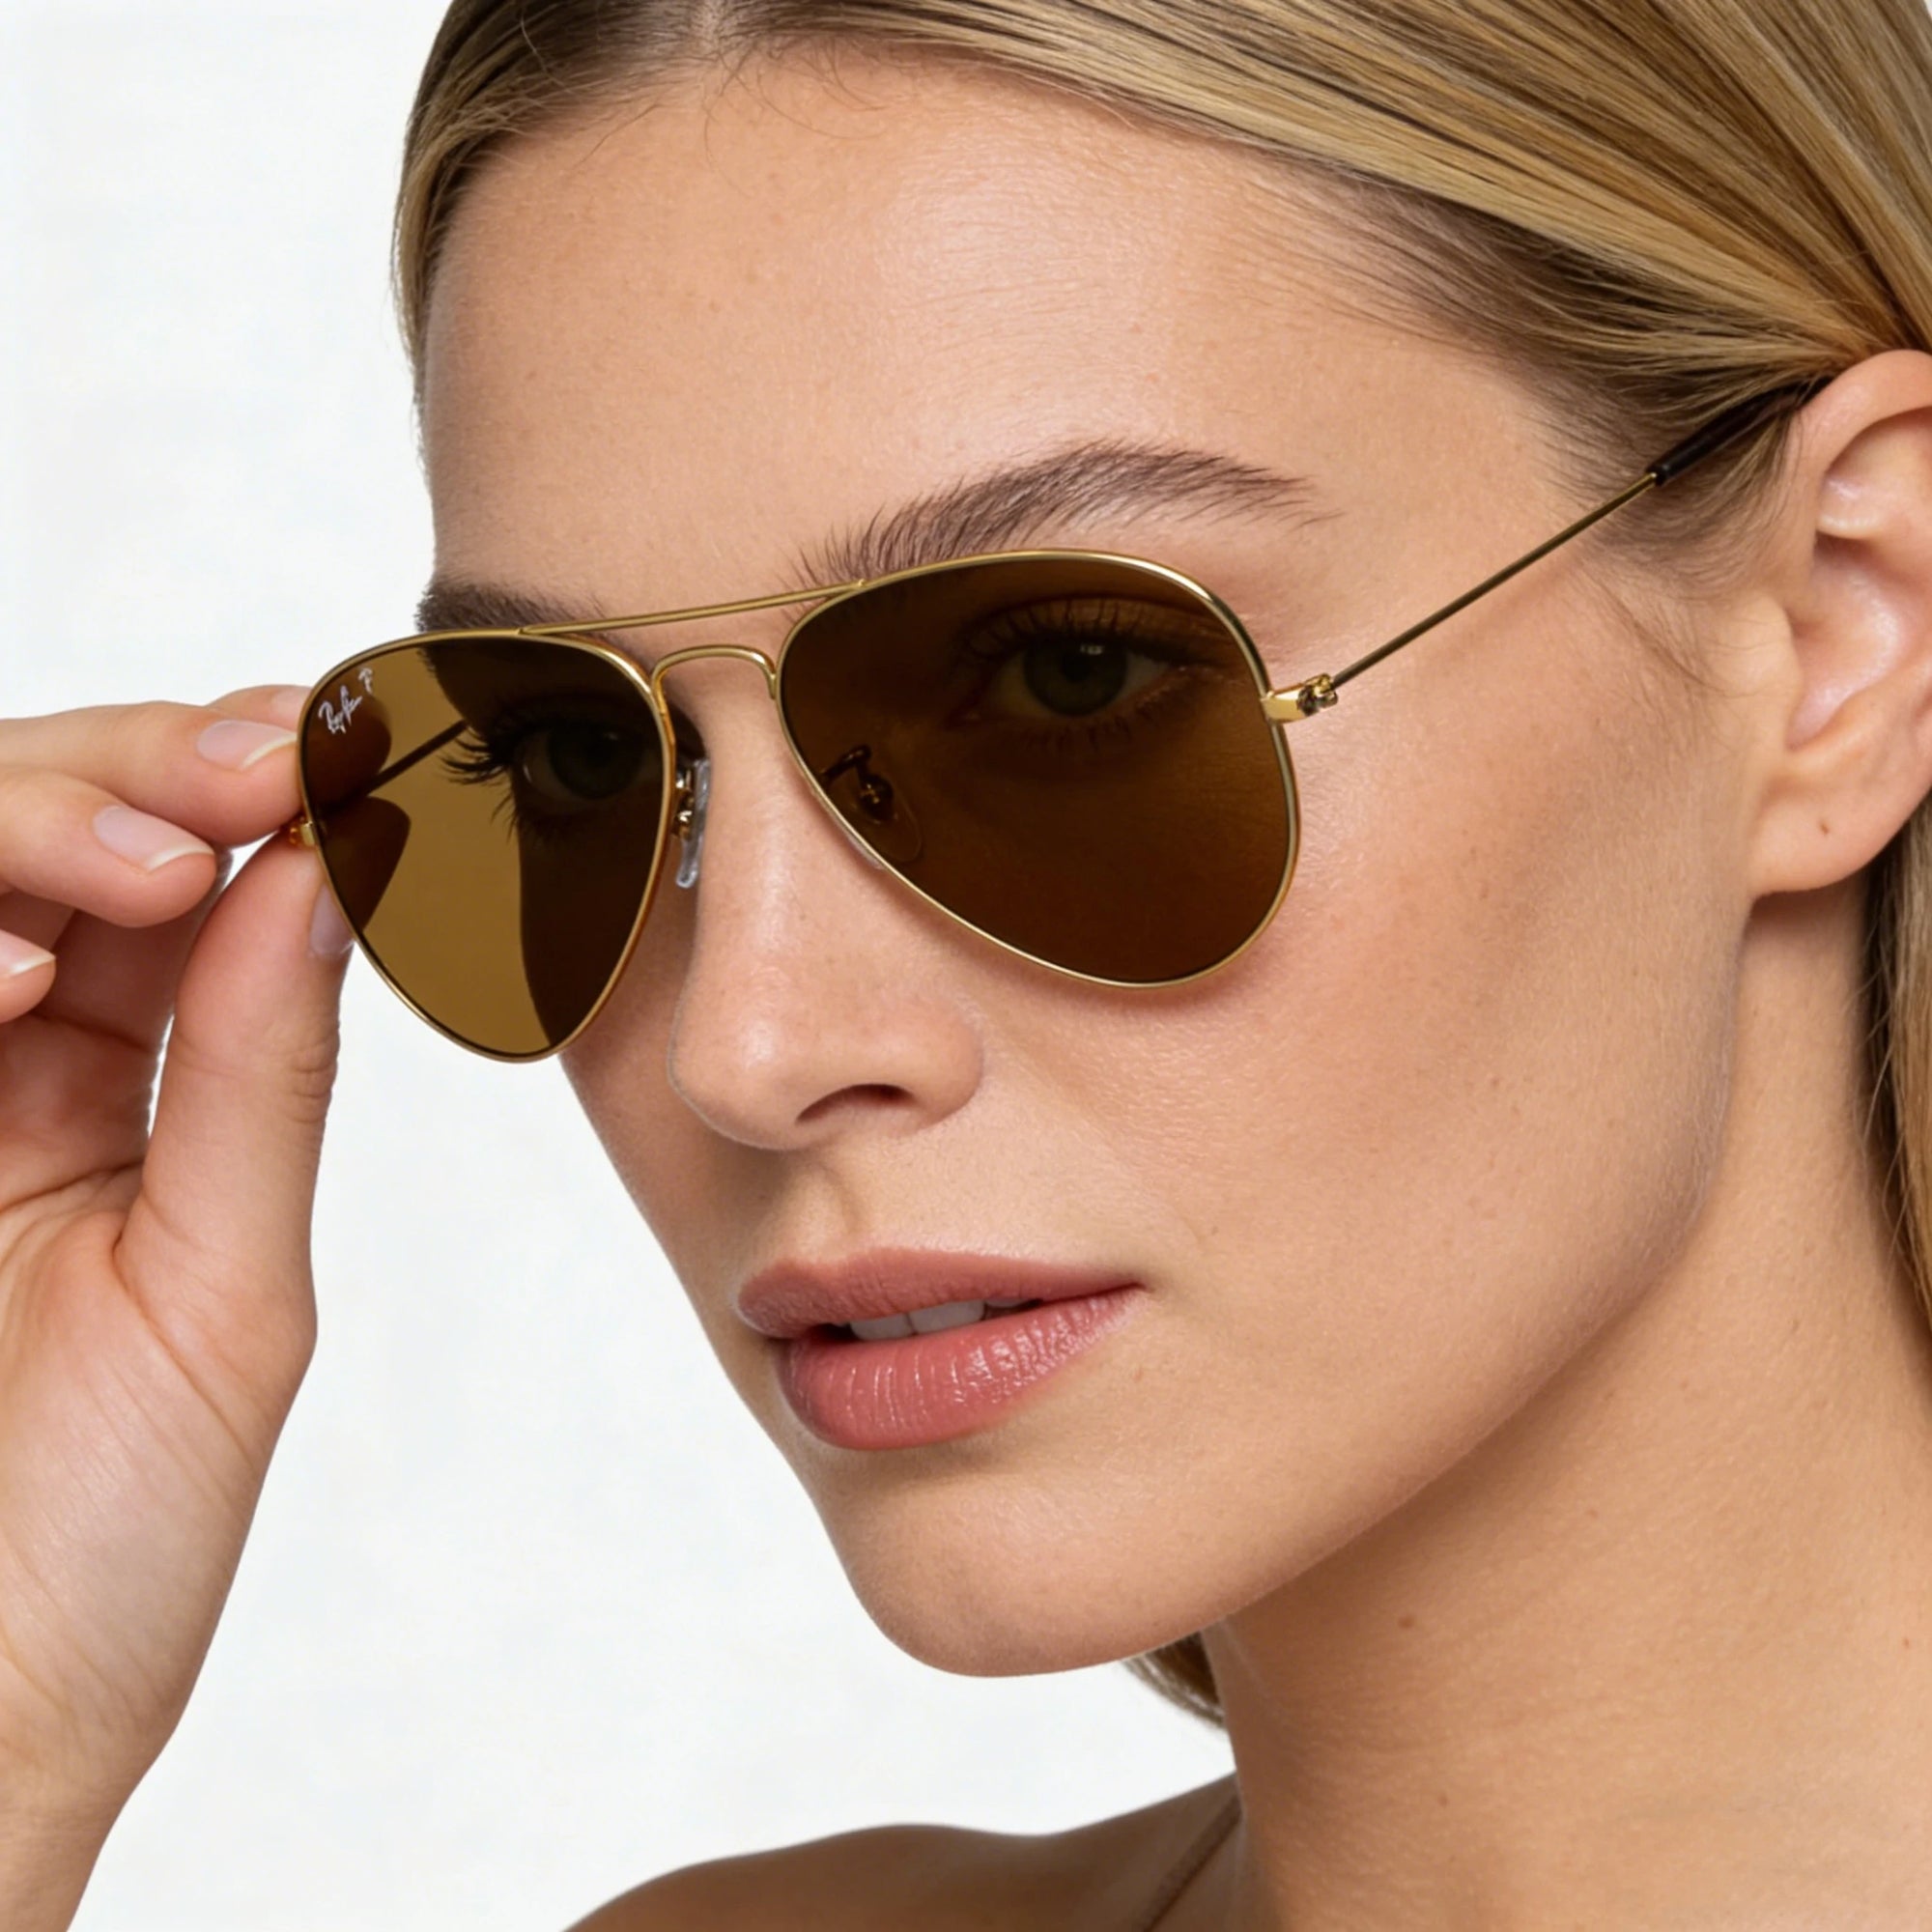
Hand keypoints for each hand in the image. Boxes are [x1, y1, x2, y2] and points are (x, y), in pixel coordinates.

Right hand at [0, 687, 348, 1918]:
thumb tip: (330, 875)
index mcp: (115, 1105)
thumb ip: (259, 1077)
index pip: (173, 895)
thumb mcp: (220, 1291)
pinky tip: (16, 986)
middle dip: (139, 775)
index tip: (331, 751)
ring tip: (146, 865)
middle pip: (39, 840)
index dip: (241, 804)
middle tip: (251, 772)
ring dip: (30, 828)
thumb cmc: (100, 1547)